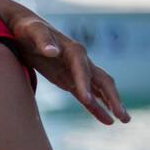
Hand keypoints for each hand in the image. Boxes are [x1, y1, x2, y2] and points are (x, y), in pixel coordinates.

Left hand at [3, 5, 129, 124]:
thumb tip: (53, 52)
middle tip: (122, 116)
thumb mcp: (32, 32)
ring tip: (124, 120)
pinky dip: (97, 107)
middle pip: (102, 80)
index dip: (84, 83)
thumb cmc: (28, 29)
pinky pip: (87, 96)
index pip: (82, 68)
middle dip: (112, 98)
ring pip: (99, 90)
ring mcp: (77, 72)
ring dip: (112, 104)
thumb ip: (42, 41)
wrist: (25, 29)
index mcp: (73, 50)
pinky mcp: (69, 80)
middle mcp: (80, 61)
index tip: (86, 100)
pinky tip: (107, 120)